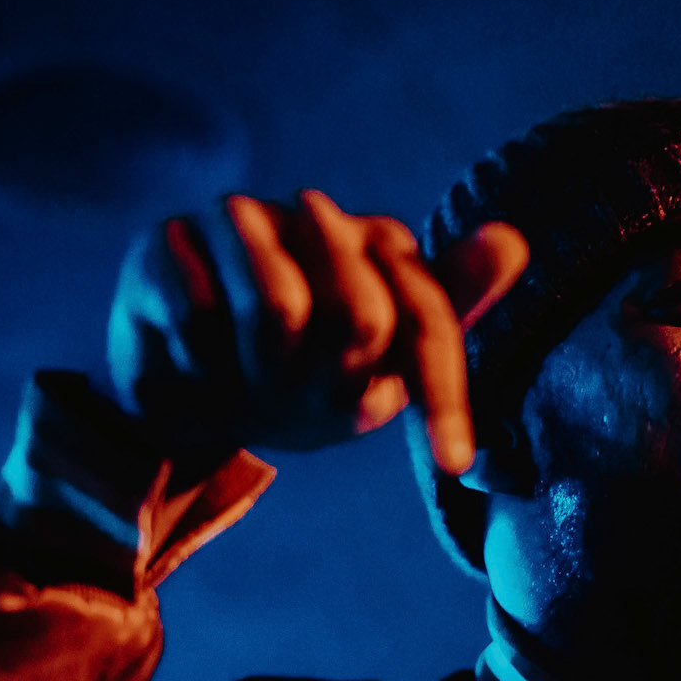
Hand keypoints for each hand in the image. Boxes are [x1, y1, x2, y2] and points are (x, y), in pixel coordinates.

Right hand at [107, 190, 527, 470]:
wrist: (185, 402)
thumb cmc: (297, 387)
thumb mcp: (376, 376)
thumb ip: (443, 314)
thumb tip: (513, 238)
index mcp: (380, 247)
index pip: (427, 319)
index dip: (443, 396)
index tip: (454, 464)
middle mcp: (316, 216)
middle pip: (360, 314)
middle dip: (332, 385)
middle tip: (300, 397)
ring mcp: (239, 218)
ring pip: (276, 309)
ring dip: (265, 374)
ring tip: (249, 375)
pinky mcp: (167, 238)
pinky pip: (200, 316)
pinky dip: (204, 364)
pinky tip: (195, 358)